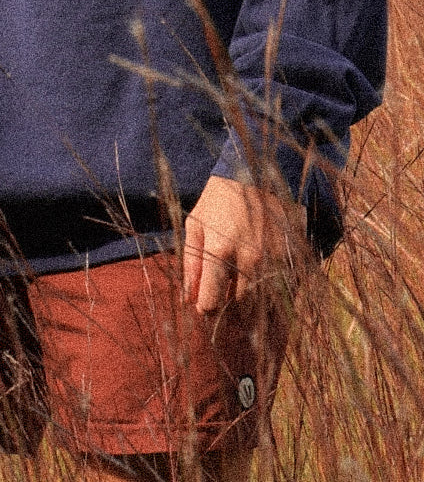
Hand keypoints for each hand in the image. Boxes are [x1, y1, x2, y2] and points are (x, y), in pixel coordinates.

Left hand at [183, 174, 305, 313]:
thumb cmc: (219, 200)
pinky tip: (263, 281)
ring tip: (242, 290)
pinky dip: (272, 292)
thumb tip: (188, 299)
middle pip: (239, 307)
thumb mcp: (195, 224)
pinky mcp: (292, 257)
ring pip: (263, 302)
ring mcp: (274, 259)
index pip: (211, 302)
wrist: (256, 173)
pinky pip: (282, 290)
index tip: (204, 304)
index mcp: (220, 251)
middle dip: (229, 308)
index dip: (206, 308)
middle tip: (224, 297)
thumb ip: (191, 264)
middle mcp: (249, 259)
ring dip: (252, 304)